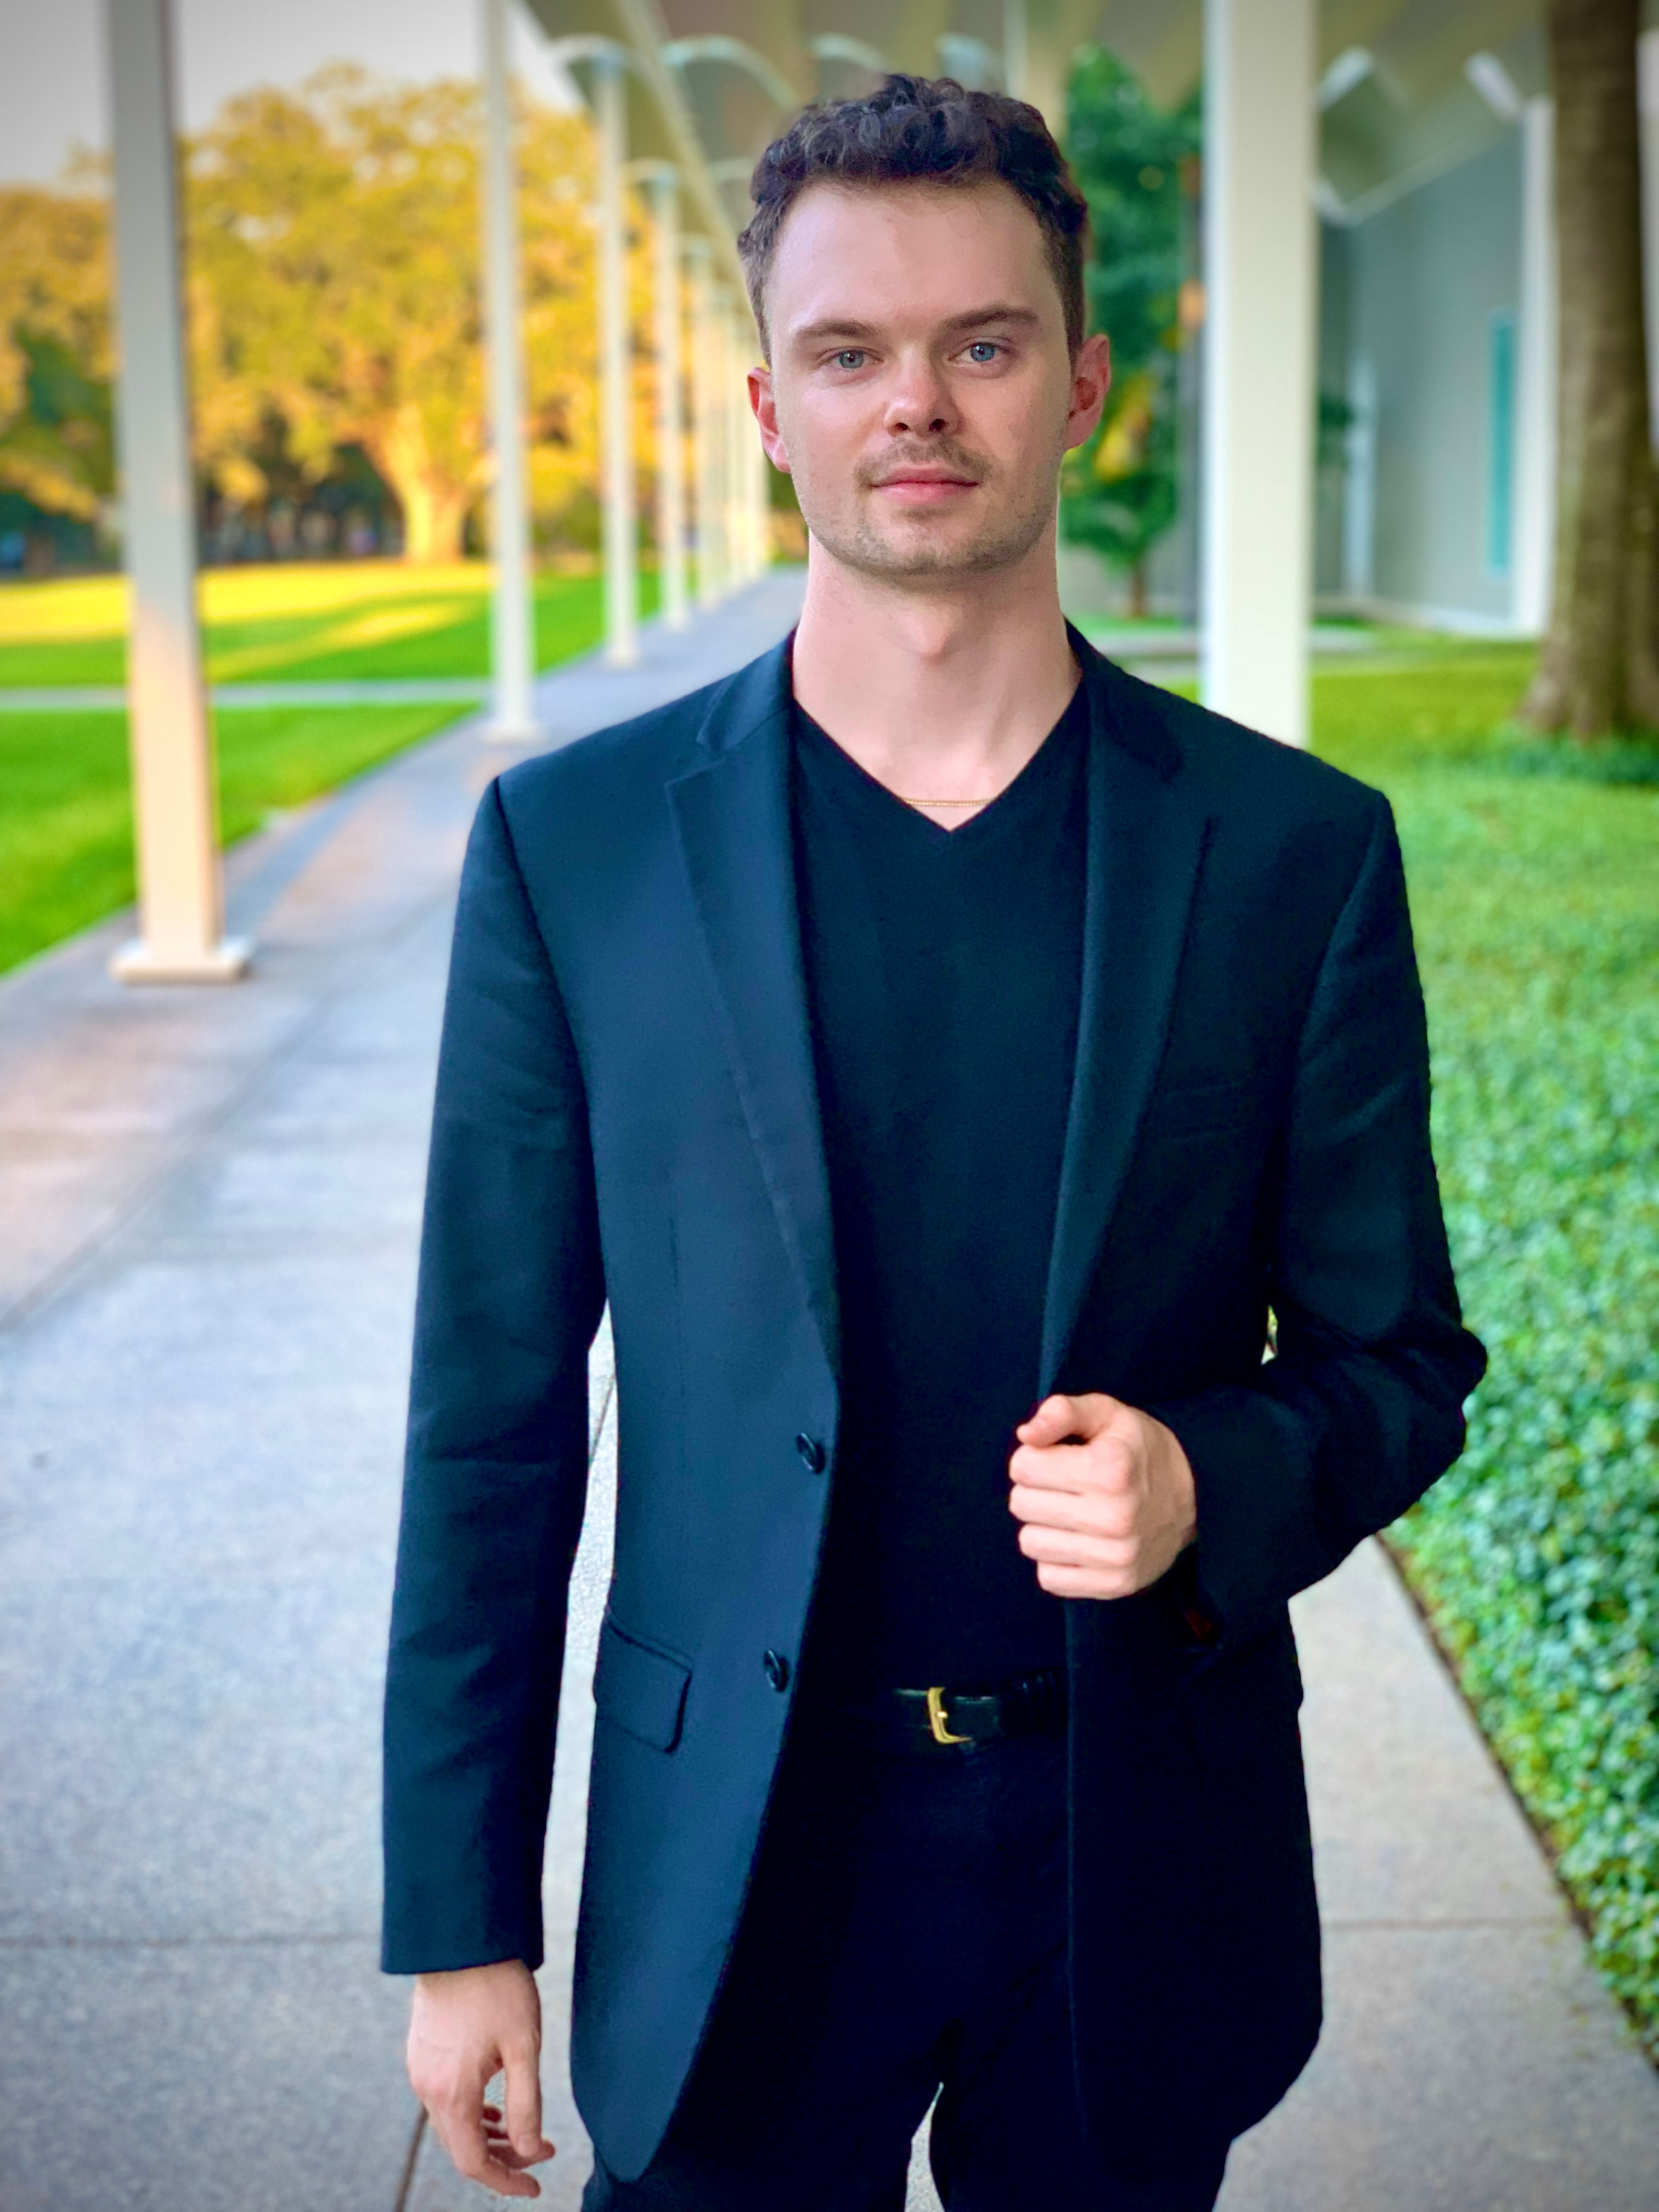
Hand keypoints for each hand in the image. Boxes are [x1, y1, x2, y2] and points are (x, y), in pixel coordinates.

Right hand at [407, 1959, 554, 2198]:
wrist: (460, 1939)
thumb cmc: (497, 1986)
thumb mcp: (523, 2047)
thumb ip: (526, 2105)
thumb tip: (528, 2152)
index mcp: (452, 2093)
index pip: (474, 2163)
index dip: (506, 2182)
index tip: (536, 2187)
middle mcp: (427, 2088)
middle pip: (461, 2148)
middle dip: (501, 2160)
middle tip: (539, 2153)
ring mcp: (419, 2070)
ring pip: (451, 2124)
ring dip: (486, 2136)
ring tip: (521, 2133)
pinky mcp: (420, 2054)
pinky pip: (443, 2100)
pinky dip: (470, 2112)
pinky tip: (494, 2105)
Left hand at [1008, 1392, 1196, 1598]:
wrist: (1194, 1498)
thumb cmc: (1137, 1450)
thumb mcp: (1106, 1414)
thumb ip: (1062, 1412)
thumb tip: (1026, 1434)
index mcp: (1109, 1469)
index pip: (1022, 1467)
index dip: (1034, 1457)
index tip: (1059, 1457)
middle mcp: (1114, 1517)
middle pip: (1021, 1504)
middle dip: (1035, 1489)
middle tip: (1066, 1485)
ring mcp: (1116, 1556)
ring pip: (1030, 1542)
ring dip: (1044, 1525)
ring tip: (1074, 1512)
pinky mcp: (1115, 1585)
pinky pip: (1049, 1577)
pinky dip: (1057, 1559)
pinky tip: (1081, 1541)